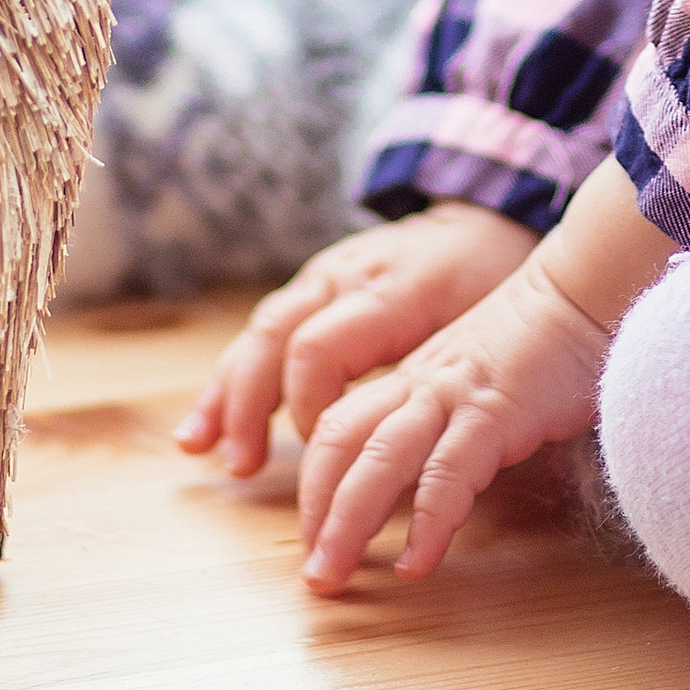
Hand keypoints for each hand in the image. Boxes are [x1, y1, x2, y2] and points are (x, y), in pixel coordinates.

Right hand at [177, 202, 535, 478]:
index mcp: (387, 288)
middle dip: (249, 405)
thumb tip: (409, 453)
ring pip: (259, 330)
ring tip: (198, 447)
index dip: (308, 409)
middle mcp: (343, 275)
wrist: (482, 221)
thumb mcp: (484, 321)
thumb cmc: (491, 281)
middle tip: (242, 467)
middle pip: (274, 335)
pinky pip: (264, 329)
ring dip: (225, 391)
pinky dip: (232, 376)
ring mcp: (322, 276)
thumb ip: (439, 373)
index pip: (319, 349)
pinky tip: (207, 421)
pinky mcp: (313, 285)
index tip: (321, 460)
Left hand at [293, 251, 613, 589]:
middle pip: (338, 444)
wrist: (584, 293)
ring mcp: (453, 398)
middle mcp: (419, 388)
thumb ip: (452, 421)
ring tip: (330, 576)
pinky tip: (414, 565)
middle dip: (315, 511)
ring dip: (346, 522)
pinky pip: (448, 474)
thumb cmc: (542, 345)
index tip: (314, 535)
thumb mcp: (478, 382)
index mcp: (411, 382)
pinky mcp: (494, 413)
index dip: (315, 482)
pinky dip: (427, 523)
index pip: (338, 429)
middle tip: (312, 577)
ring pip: (377, 460)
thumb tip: (434, 482)